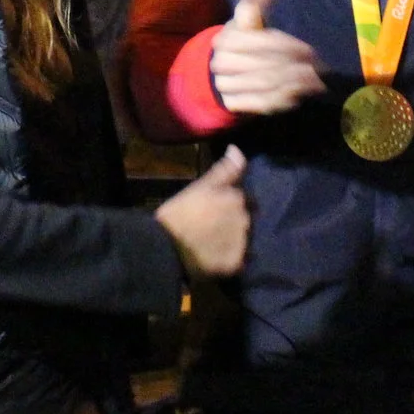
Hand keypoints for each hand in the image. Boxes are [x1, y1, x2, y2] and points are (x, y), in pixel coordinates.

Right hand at [153, 147, 248, 276]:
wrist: (166, 248)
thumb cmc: (179, 213)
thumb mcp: (201, 186)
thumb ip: (225, 169)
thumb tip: (237, 149)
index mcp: (238, 198)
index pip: (247, 198)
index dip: (233, 201)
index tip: (219, 206)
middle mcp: (245, 220)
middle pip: (248, 219)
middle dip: (236, 220)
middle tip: (215, 225)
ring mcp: (242, 243)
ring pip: (246, 239)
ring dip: (236, 239)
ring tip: (215, 243)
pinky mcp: (236, 264)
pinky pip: (241, 260)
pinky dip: (233, 258)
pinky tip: (217, 257)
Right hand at [209, 0, 324, 115]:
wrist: (218, 72)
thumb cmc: (240, 41)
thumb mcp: (245, 20)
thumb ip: (254, 1)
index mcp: (227, 38)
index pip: (263, 43)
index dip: (288, 46)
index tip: (309, 50)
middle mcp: (222, 62)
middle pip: (265, 65)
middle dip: (294, 66)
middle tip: (318, 66)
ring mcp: (226, 86)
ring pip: (266, 85)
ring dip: (293, 83)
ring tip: (315, 79)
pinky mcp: (234, 104)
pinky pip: (262, 103)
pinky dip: (283, 99)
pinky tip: (299, 93)